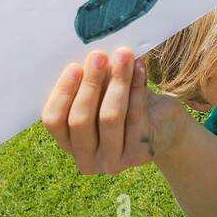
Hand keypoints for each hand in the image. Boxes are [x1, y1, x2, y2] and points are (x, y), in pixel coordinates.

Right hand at [42, 46, 187, 174]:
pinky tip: (139, 68)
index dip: (62, 93)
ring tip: (123, 55)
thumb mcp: (103, 93)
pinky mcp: (138, 155)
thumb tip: (90, 55)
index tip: (74, 66)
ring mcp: (112, 161)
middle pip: (80, 120)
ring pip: (109, 117)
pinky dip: (137, 88)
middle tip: (99, 55)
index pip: (54, 121)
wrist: (162, 125)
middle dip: (90, 83)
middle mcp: (86, 159)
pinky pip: (135, 117)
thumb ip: (92, 81)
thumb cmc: (124, 103)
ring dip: (117, 82)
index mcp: (68, 143)